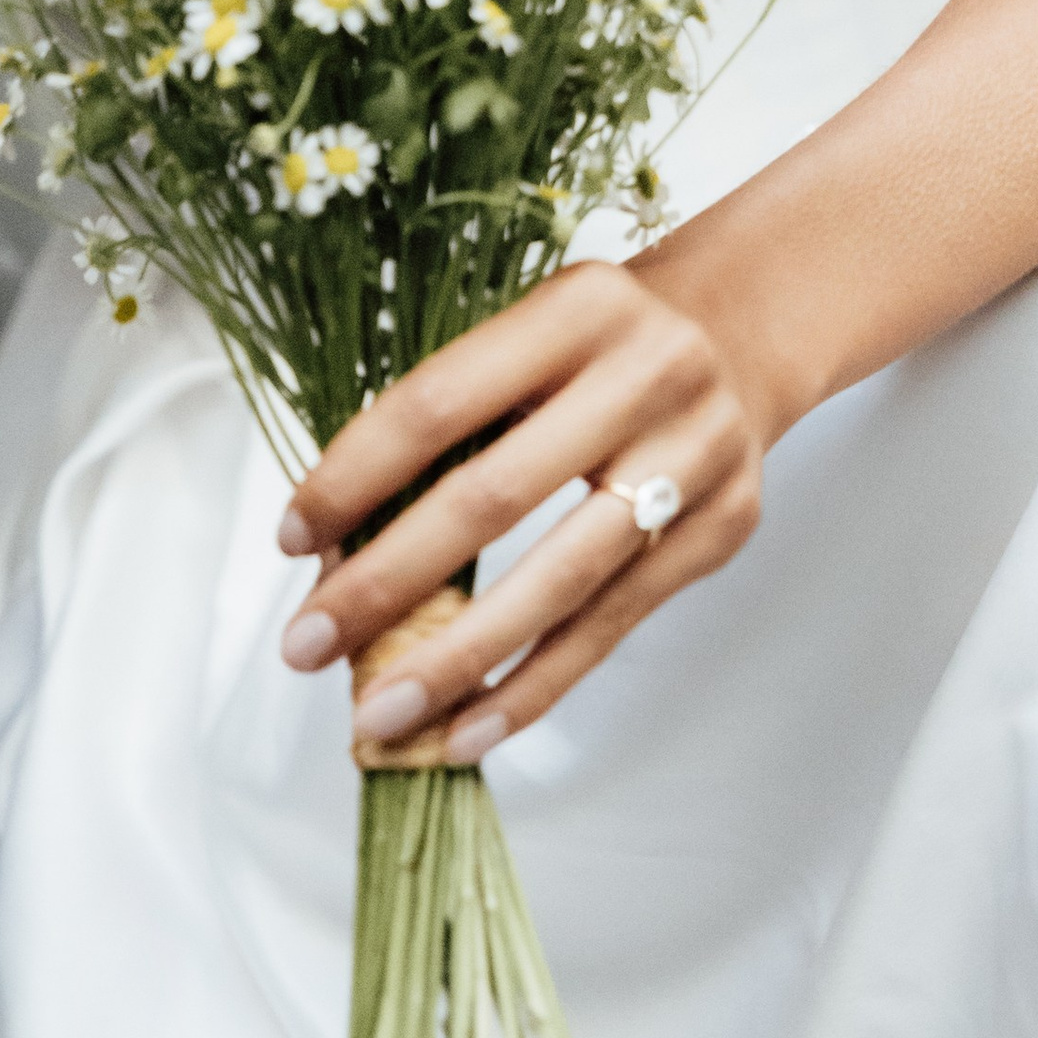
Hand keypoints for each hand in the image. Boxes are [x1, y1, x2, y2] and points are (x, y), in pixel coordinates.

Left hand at [274, 260, 771, 767]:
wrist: (743, 335)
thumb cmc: (598, 346)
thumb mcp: (531, 336)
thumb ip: (449, 422)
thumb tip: (339, 553)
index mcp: (577, 308)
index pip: (440, 401)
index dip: (357, 474)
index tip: (294, 538)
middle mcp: (647, 374)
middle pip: (494, 497)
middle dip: (387, 583)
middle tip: (308, 645)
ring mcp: (695, 456)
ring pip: (560, 582)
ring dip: (458, 660)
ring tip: (381, 713)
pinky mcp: (721, 529)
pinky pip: (610, 626)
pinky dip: (533, 687)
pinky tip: (467, 729)